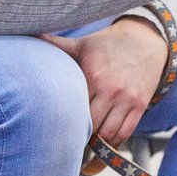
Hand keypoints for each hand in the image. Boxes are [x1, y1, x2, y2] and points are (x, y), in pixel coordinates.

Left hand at [42, 18, 168, 145]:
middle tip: (68, 140)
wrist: (146, 40)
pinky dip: (114, 142)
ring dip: (97, 143)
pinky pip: (126, 132)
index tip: (54, 129)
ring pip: (109, 133)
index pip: (74, 109)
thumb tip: (30, 32)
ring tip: (85, 143)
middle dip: (80, 136)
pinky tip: (104, 142)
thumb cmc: (108, 44)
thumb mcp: (82, 44)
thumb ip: (56, 44)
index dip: (64, 122)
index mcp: (93, 75)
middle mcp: (111, 89)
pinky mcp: (140, 105)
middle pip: (91, 126)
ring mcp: (128, 99)